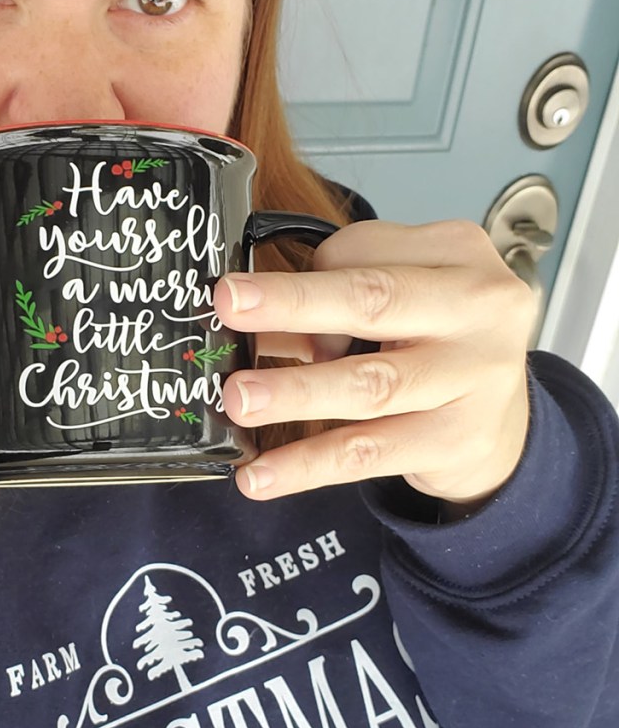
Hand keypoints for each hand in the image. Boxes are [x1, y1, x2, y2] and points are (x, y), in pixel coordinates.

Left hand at [214, 220, 536, 506]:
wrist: (500, 419)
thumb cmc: (434, 340)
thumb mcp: (400, 295)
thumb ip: (336, 298)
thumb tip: (245, 320)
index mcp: (458, 252)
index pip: (367, 254)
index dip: (301, 278)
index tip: (233, 295)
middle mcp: (480, 308)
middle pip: (374, 302)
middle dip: (293, 305)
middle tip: (229, 306)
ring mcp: (477, 377)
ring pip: (371, 384)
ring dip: (296, 392)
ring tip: (239, 399)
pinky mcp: (459, 441)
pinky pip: (369, 453)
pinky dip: (308, 465)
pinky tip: (260, 475)